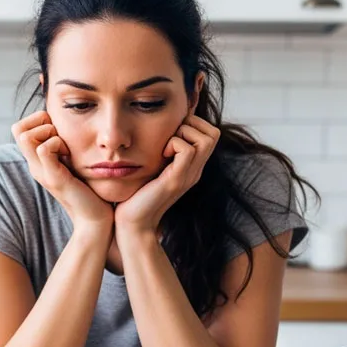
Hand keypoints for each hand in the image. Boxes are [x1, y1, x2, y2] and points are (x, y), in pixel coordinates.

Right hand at [12, 110, 113, 232]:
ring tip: (65, 148)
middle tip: (61, 138)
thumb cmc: (88, 188)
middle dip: (41, 123)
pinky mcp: (54, 178)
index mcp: (37, 160)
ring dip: (48, 133)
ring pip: (25, 136)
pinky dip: (56, 143)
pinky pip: (43, 149)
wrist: (94, 217)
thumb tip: (64, 126)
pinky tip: (69, 155)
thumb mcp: (72, 162)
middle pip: (18, 129)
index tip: (58, 132)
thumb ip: (64, 147)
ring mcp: (41, 172)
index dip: (38, 121)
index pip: (19, 128)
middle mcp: (34, 165)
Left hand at [114, 114, 219, 238]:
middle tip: (171, 136)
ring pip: (206, 139)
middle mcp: (195, 171)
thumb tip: (159, 129)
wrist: (133, 223)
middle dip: (191, 124)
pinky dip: (174, 144)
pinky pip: (187, 150)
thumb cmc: (137, 195)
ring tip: (167, 146)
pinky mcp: (176, 180)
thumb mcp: (153, 167)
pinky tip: (161, 155)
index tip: (172, 132)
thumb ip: (162, 152)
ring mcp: (188, 176)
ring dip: (184, 133)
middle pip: (213, 134)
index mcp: (192, 167)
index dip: (194, 124)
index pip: (211, 134)